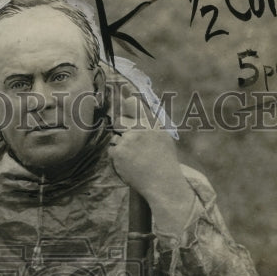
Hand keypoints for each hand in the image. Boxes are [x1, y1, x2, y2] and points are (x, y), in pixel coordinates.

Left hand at [108, 91, 195, 236]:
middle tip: (131, 142)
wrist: (163, 182)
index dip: (124, 100)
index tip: (120, 93)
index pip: (133, 104)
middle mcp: (140, 128)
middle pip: (118, 120)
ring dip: (120, 146)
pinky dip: (117, 157)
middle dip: (120, 130)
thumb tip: (134, 104)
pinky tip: (129, 163)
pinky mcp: (119, 152)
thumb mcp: (162, 136)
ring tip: (134, 157)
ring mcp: (128, 140)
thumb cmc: (164, 161)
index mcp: (152, 123)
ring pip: (115, 138)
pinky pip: (112, 150)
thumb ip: (149, 122)